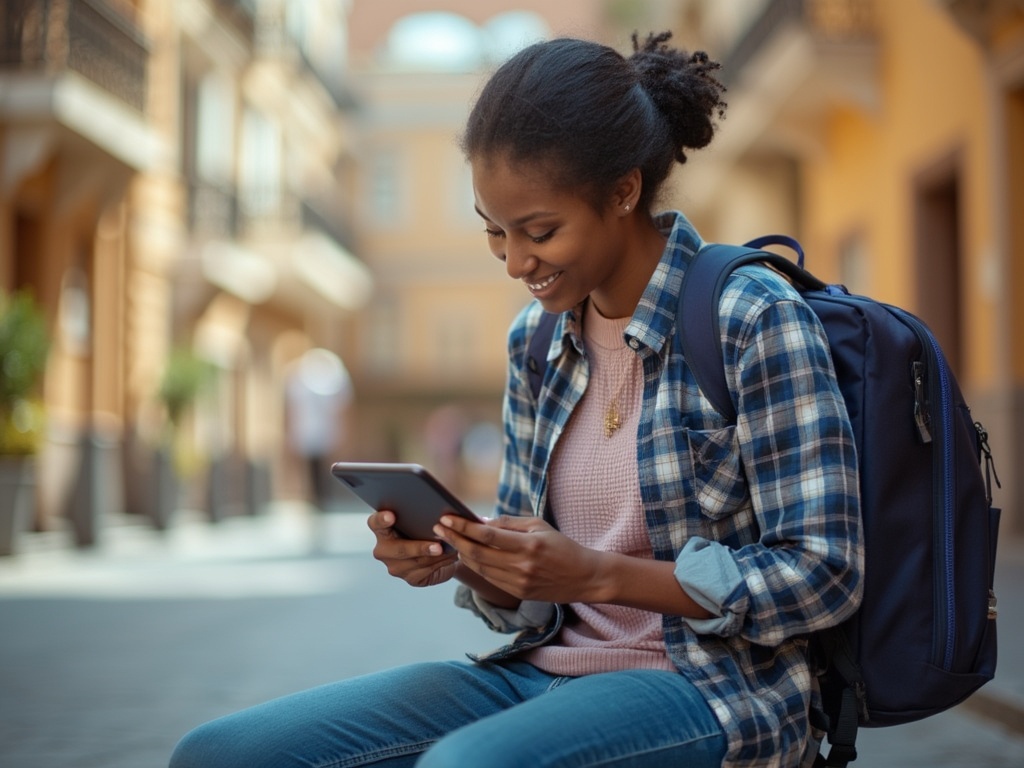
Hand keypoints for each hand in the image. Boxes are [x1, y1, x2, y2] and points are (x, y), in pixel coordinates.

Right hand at [367, 510, 458, 586]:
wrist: (438, 552)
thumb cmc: (425, 529)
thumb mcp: (420, 520)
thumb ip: (420, 515)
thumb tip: (437, 515)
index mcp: (382, 530)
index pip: (375, 523)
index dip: (381, 520)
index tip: (391, 516)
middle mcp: (384, 550)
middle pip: (399, 549)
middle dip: (420, 548)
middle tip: (437, 546)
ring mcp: (395, 566)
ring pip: (416, 562)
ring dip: (437, 556)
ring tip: (452, 548)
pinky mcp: (410, 578)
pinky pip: (426, 571)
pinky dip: (441, 563)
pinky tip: (450, 556)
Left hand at [433, 514, 606, 603]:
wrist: (584, 577)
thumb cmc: (561, 546)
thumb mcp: (538, 526)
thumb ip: (508, 523)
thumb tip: (480, 521)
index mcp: (528, 545)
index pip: (486, 535)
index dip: (463, 527)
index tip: (446, 519)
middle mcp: (521, 566)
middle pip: (477, 553)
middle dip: (454, 539)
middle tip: (439, 528)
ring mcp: (518, 582)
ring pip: (479, 567)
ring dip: (461, 553)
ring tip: (450, 540)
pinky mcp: (517, 593)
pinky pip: (489, 578)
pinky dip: (475, 566)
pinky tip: (467, 555)